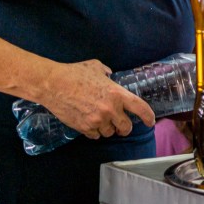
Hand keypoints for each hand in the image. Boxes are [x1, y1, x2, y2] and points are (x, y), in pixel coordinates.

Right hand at [39, 59, 154, 139]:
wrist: (53, 84)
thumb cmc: (74, 73)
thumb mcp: (96, 67)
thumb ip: (107, 73)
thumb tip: (109, 75)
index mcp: (117, 94)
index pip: (140, 108)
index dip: (148, 117)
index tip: (150, 121)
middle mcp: (110, 110)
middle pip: (126, 127)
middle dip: (125, 128)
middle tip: (122, 125)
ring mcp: (97, 120)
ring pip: (109, 133)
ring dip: (108, 129)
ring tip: (102, 121)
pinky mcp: (84, 128)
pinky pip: (95, 135)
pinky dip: (95, 132)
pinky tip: (91, 124)